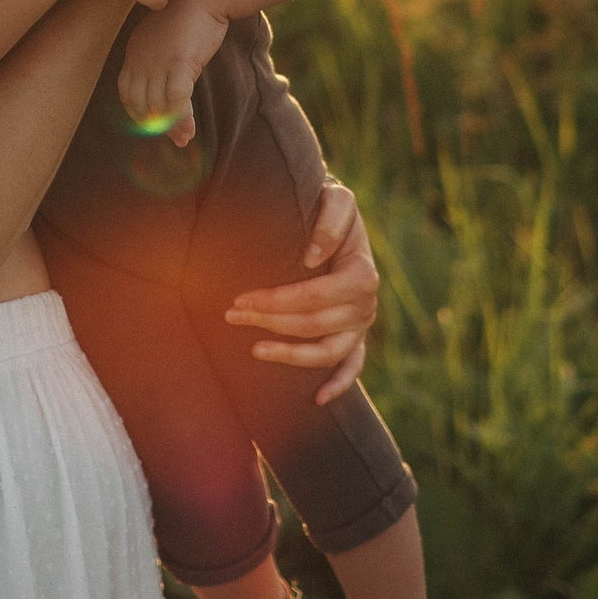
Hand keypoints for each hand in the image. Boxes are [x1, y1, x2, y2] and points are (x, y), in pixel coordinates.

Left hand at [117, 0, 227, 145]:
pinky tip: (190, 128)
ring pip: (159, 106)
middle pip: (141, 103)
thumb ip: (157, 57)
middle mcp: (142, 59)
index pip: (127, 92)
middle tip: (173, 137)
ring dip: (171, 127)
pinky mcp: (181, 63)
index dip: (138, 112)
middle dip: (155, 124)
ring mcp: (160, 62)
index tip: (153, 123)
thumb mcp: (163, 35)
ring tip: (184, 137)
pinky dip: (182, 118)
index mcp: (134, 52)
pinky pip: (177, 101)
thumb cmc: (189, 13)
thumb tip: (164, 82)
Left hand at [228, 179, 377, 404]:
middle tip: (231, 314)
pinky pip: (352, 367)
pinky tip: (318, 399)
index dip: (276, 300)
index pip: (314, 296)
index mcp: (362, 274)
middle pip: (313, 324)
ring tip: (254, 349)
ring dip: (289, 354)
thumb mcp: (337, 199)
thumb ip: (330, 222)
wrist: (339, 217)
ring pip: (326, 352)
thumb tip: (311, 259)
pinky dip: (340, 385)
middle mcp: (366, 305)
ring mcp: (361, 325)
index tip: (242, 296)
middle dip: (268, 321)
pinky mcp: (356, 338)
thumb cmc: (331, 207)